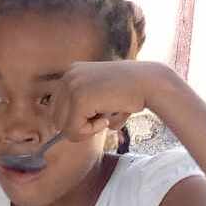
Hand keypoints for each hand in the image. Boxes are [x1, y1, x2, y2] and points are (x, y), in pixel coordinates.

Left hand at [53, 60, 167, 141]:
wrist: (150, 83)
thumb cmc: (129, 93)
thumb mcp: (99, 94)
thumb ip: (80, 108)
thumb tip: (61, 133)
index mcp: (71, 72)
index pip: (55, 108)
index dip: (74, 119)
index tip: (95, 115)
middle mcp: (68, 76)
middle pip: (55, 119)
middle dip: (77, 126)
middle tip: (101, 119)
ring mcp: (72, 86)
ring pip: (62, 127)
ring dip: (84, 130)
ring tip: (104, 118)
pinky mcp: (80, 98)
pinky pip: (74, 130)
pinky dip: (91, 131)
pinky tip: (107, 119)